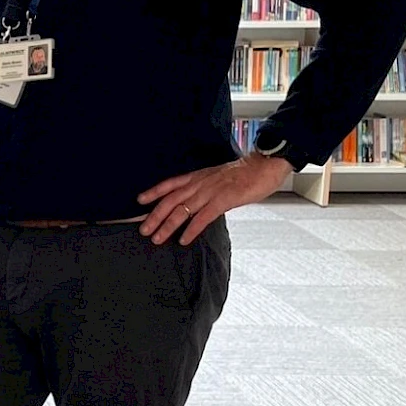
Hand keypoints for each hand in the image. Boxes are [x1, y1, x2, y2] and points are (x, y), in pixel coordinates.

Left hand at [138, 154, 291, 244]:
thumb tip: (197, 200)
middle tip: (143, 229)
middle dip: (155, 216)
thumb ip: (206, 186)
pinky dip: (191, 230)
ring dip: (167, 226)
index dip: (154, 192)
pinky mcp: (223, 200)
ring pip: (182, 210)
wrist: (265, 165)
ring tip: (157, 238)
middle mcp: (200, 183)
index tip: (140, 200)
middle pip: (170, 200)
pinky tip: (184, 240)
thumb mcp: (219, 176)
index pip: (171, 184)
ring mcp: (211, 191)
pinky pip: (202, 218)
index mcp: (199, 176)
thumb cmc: (245, 172)